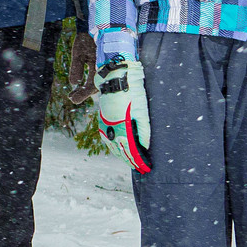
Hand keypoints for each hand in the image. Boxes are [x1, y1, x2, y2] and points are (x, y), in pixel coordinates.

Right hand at [96, 55, 150, 173]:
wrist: (115, 77)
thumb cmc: (132, 92)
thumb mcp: (142, 111)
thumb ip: (144, 130)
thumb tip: (145, 146)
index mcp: (122, 127)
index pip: (130, 151)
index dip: (138, 161)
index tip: (145, 169)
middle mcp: (111, 128)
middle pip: (120, 151)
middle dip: (130, 161)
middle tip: (139, 168)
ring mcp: (105, 124)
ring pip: (111, 146)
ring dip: (120, 155)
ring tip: (129, 161)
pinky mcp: (102, 119)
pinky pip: (106, 138)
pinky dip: (112, 146)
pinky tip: (117, 147)